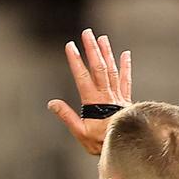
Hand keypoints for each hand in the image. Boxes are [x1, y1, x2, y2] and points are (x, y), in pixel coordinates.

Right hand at [47, 29, 132, 155]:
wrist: (126, 146)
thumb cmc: (101, 142)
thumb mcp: (80, 133)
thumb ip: (67, 117)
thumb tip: (52, 103)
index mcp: (93, 102)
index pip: (82, 77)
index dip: (76, 61)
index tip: (70, 46)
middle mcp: (106, 95)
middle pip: (98, 67)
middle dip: (91, 49)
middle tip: (87, 33)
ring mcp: (117, 95)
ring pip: (111, 70)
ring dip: (106, 53)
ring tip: (102, 38)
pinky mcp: (125, 99)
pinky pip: (126, 80)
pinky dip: (125, 66)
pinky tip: (125, 54)